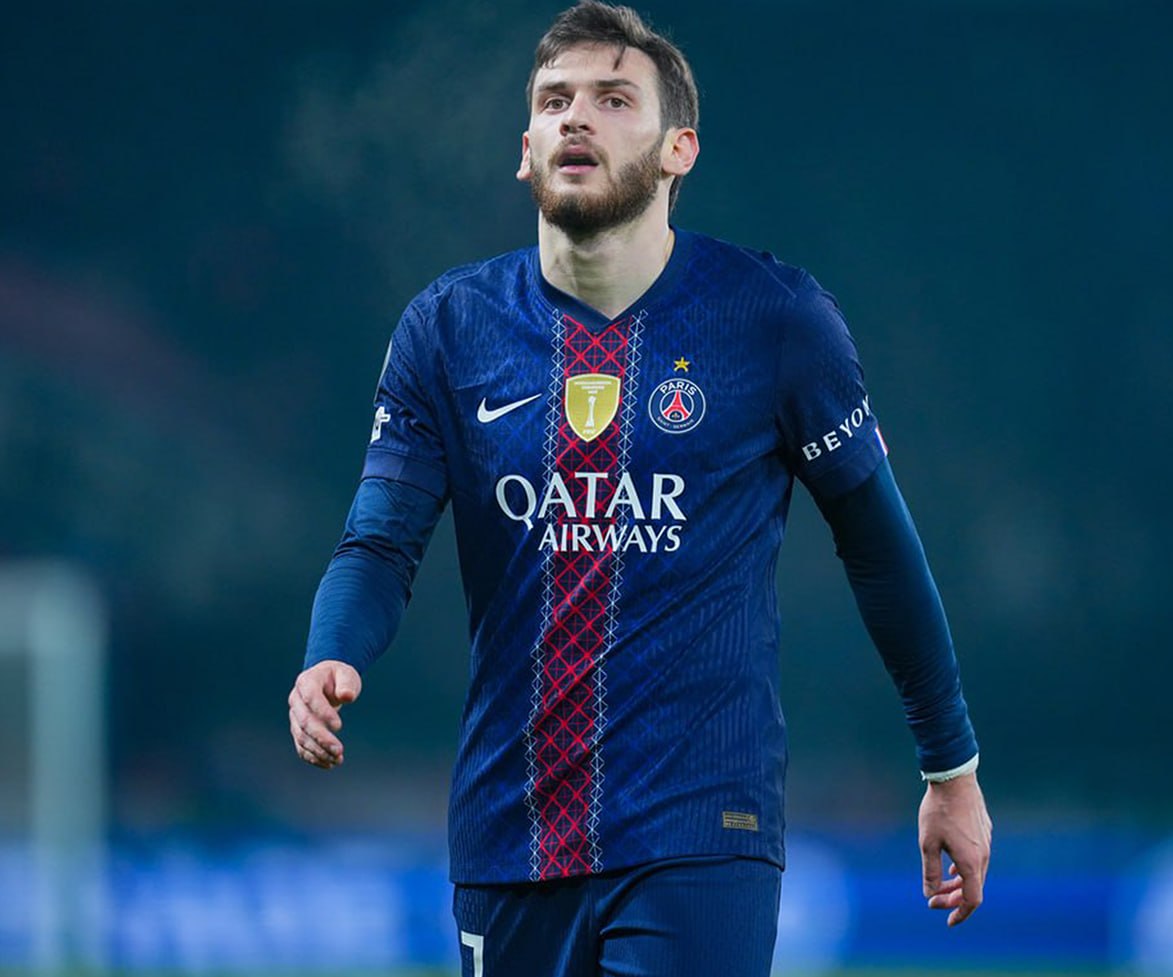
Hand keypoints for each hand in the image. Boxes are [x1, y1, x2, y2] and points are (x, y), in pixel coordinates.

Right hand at [288, 660, 362, 768]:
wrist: (327, 680)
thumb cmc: (338, 677)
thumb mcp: (346, 674)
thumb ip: (347, 684)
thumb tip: (347, 696)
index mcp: (306, 681)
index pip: (311, 698)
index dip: (323, 713)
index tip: (339, 726)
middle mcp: (296, 699)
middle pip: (304, 721)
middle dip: (321, 738)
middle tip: (339, 750)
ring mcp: (294, 715)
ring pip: (301, 737)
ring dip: (318, 751)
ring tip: (337, 759)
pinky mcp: (298, 729)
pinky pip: (301, 746)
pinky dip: (313, 757)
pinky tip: (328, 764)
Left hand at [918, 772, 991, 925]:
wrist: (955, 780)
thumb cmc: (938, 811)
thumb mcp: (927, 843)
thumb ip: (930, 872)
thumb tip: (930, 895)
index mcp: (971, 862)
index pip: (972, 900)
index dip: (960, 913)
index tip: (946, 919)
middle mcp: (984, 856)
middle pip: (973, 888)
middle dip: (954, 898)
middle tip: (934, 900)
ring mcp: (986, 843)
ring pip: (976, 873)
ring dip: (959, 883)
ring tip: (941, 885)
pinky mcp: (985, 832)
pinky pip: (978, 859)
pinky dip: (964, 869)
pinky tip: (952, 866)